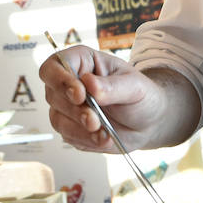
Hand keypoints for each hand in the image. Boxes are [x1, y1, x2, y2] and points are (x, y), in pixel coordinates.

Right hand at [38, 45, 166, 152]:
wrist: (148, 122)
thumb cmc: (141, 96)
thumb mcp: (135, 86)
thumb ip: (112, 86)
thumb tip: (89, 84)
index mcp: (82, 62)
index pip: (54, 66)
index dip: (61, 80)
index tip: (80, 95)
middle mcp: (69, 83)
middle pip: (53, 95)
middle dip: (75, 111)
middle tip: (95, 120)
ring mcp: (67, 107)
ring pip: (57, 119)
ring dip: (80, 129)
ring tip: (103, 132)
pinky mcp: (71, 128)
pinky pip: (68, 136)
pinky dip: (86, 140)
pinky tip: (103, 138)